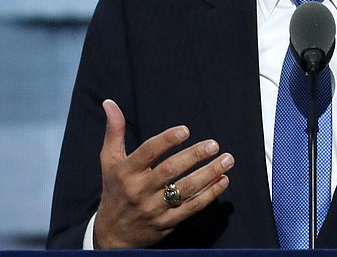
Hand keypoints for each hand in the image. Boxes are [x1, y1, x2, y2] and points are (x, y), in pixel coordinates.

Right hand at [93, 99, 234, 248]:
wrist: (112, 235)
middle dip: (194, 156)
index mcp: (126, 172)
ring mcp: (154, 208)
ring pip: (185, 189)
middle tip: (214, 144)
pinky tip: (223, 180)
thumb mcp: (109, 161)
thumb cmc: (114, 190)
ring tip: (227, 160)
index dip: (166, 141)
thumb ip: (114, 131)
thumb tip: (110, 103)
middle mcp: (139, 190)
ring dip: (209, 174)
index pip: (148, 153)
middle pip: (170, 170)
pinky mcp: (167, 223)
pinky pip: (191, 207)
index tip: (185, 130)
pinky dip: (209, 194)